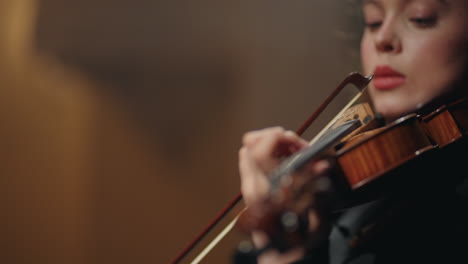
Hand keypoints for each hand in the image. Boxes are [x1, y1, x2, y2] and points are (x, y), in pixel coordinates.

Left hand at [238, 127, 330, 263]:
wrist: (280, 257)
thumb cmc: (296, 241)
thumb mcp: (314, 216)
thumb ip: (317, 188)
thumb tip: (323, 164)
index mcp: (265, 189)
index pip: (259, 148)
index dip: (280, 137)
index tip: (300, 144)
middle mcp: (252, 185)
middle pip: (251, 143)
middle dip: (277, 138)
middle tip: (298, 147)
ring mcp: (249, 186)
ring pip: (252, 149)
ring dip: (275, 145)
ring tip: (297, 154)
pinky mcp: (251, 188)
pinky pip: (255, 161)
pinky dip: (271, 155)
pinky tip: (289, 163)